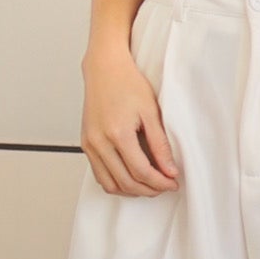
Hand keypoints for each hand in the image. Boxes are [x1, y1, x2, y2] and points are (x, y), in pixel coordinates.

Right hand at [79, 44, 179, 196]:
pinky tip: (131, 177)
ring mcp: (90, 144)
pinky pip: (99, 174)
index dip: (160, 182)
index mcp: (117, 133)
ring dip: (131, 190)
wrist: (104, 69)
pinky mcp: (86, 144)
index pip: (141, 171)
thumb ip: (160, 144)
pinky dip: (116, 182)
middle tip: (165, 186)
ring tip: (150, 184)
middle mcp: (99, 142)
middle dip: (148, 189)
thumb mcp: (151, 112)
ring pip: (110, 184)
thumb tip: (169, 171)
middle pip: (125, 182)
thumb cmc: (128, 83)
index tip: (173, 183)